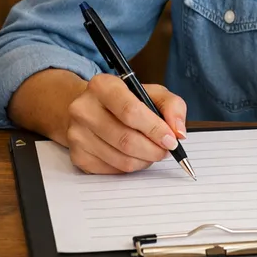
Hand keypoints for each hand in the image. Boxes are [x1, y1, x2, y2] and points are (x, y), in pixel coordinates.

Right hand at [64, 73, 187, 173]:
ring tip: (152, 152)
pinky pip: (112, 170)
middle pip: (126, 139)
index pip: (130, 111)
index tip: (171, 140)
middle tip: (166, 150)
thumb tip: (179, 132)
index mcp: (102, 85)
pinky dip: (131, 167)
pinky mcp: (77, 155)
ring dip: (145, 160)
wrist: (92, 109)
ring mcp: (77, 133)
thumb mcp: (152, 93)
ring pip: (121, 159)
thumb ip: (172, 106)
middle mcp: (84, 108)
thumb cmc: (126, 100)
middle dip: (153, 149)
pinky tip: (135, 156)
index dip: (155, 129)